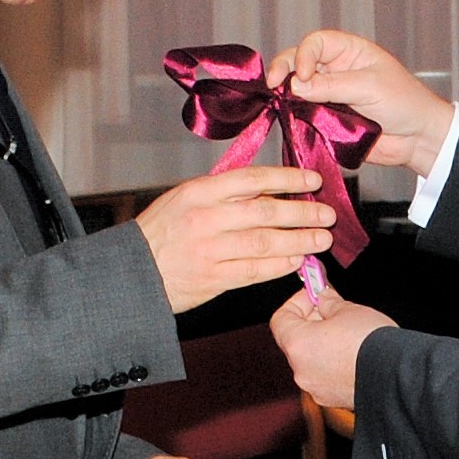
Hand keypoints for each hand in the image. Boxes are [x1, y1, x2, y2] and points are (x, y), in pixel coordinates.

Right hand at [135, 167, 335, 312]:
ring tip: (321, 239)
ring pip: (264, 243)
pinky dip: (279, 265)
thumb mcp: (185, 198)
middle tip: (326, 214)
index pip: (252, 179)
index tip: (312, 181)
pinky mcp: (212, 278)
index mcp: (199, 192)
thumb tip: (267, 188)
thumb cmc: (161, 232)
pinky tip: (297, 260)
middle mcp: (206, 218)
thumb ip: (223, 192)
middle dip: (302, 213)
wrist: (132, 270)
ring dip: (298, 240)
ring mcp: (210, 250)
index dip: (287, 179)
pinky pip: (254, 271)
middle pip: (265, 212)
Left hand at [270, 282, 391, 409]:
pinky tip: (352, 354)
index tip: (313, 295)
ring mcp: (315, 388)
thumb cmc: (371, 344)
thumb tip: (323, 297)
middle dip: (311, 323)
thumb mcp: (349, 310)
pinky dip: (332, 364)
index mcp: (297, 344)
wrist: (395, 377)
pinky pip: (325, 376)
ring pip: (310, 360)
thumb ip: (328, 301)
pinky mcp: (332, 399)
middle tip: (331, 310)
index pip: (281, 319)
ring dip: (322, 344)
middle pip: (295, 341)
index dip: (296, 303)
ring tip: (347, 333)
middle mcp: (300, 370)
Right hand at [277, 29, 455, 177]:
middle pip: (298, 63)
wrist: (418, 138)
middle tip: (274, 86)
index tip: (302, 76)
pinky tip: (289, 118)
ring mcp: (329, 95)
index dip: (304, 55)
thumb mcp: (369, 87)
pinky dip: (295, 116)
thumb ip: (332, 86)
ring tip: (280, 104)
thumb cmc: (404, 102)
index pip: (315, 43)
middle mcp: (335, 70)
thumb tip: (296, 86)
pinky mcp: (327, 119)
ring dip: (287, 96)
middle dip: (284, 71)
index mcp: (348, 51)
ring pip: (297, 90)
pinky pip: (304, 115)